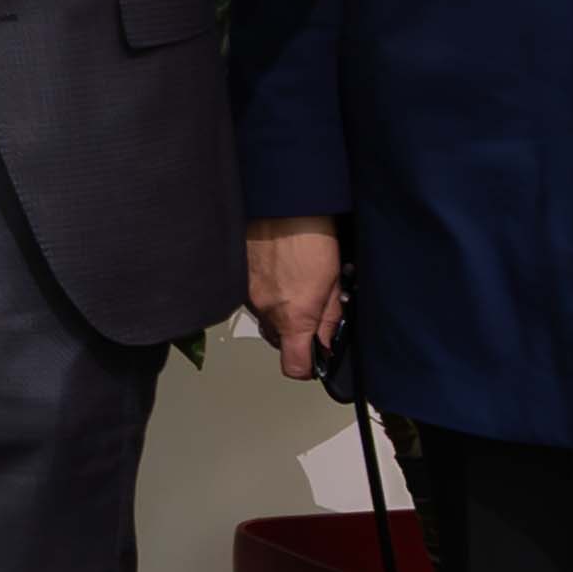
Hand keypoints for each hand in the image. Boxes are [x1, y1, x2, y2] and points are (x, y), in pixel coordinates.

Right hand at [241, 218, 346, 384]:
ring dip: (281, 310)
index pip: (294, 366)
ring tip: (295, 283)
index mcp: (293, 317)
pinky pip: (254, 298)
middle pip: (279, 342)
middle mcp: (265, 311)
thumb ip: (329, 319)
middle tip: (311, 310)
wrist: (283, 204)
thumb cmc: (310, 235)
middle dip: (295, 333)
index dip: (307, 367)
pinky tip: (279, 272)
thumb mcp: (334, 282)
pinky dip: (267, 292)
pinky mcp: (239, 280)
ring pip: (266, 319)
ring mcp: (249, 295)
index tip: (316, 358)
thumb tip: (327, 342)